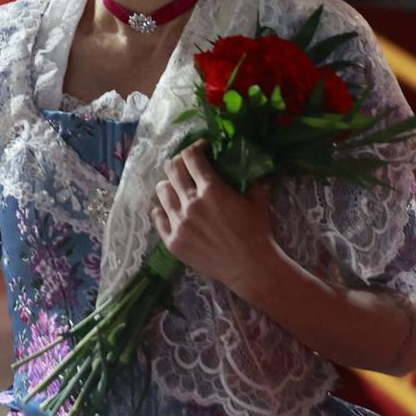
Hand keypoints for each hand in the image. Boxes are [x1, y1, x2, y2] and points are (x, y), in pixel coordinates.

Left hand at [152, 144, 281, 295]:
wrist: (250, 267)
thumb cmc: (257, 232)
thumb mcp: (258, 199)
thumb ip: (249, 178)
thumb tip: (246, 163)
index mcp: (211, 189)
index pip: (191, 157)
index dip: (195, 148)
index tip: (201, 149)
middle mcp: (190, 203)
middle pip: (172, 170)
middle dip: (179, 162)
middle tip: (186, 165)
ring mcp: (178, 223)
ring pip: (162, 191)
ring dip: (169, 185)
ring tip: (178, 188)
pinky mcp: (172, 241)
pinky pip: (157, 217)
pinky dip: (162, 210)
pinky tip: (170, 209)